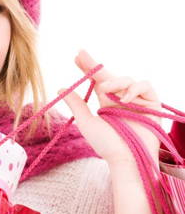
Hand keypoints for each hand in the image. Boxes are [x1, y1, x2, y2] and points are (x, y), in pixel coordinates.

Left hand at [58, 50, 161, 165]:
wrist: (126, 159)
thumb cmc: (106, 145)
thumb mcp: (86, 122)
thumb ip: (76, 104)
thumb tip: (60, 88)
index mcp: (106, 102)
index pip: (96, 81)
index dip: (88, 68)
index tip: (76, 57)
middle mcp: (121, 98)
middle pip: (109, 75)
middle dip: (94, 65)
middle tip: (80, 54)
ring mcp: (137, 100)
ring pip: (126, 79)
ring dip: (114, 81)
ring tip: (104, 91)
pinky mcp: (152, 103)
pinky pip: (145, 85)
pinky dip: (134, 88)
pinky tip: (123, 98)